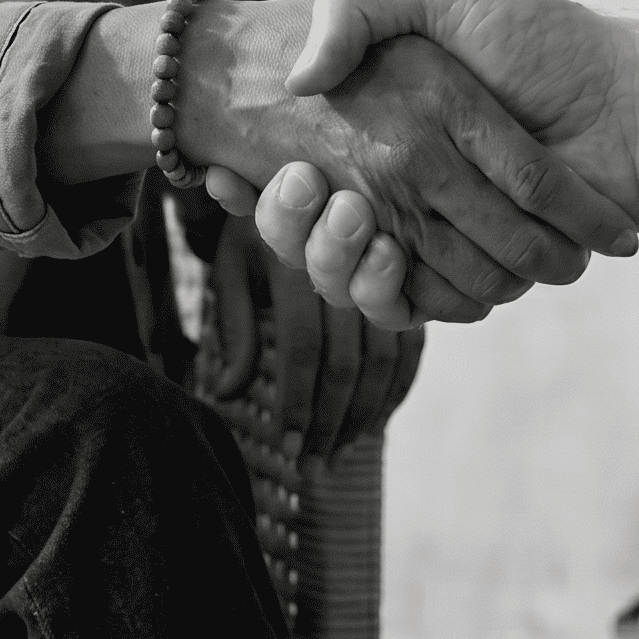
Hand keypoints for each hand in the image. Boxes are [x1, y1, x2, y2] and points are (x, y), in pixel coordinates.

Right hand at [175, 0, 635, 323]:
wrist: (629, 105)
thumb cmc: (538, 37)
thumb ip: (360, 6)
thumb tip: (299, 76)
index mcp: (390, 123)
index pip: (300, 167)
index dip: (263, 177)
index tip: (231, 171)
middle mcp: (404, 182)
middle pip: (313, 229)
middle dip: (289, 219)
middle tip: (297, 182)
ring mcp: (433, 233)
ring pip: (348, 273)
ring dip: (330, 255)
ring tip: (345, 209)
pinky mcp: (465, 276)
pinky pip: (402, 304)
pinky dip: (385, 289)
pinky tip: (386, 251)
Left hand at [200, 203, 420, 462]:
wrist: (303, 168)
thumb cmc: (255, 230)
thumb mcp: (232, 269)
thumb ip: (236, 329)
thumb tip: (223, 393)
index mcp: (300, 263)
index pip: (304, 350)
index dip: (299, 403)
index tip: (287, 449)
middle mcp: (347, 269)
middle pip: (349, 363)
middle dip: (330, 422)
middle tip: (312, 469)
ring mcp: (388, 275)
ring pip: (382, 363)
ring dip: (359, 418)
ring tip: (334, 458)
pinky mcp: (414, 285)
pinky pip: (409, 352)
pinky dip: (391, 394)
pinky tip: (368, 426)